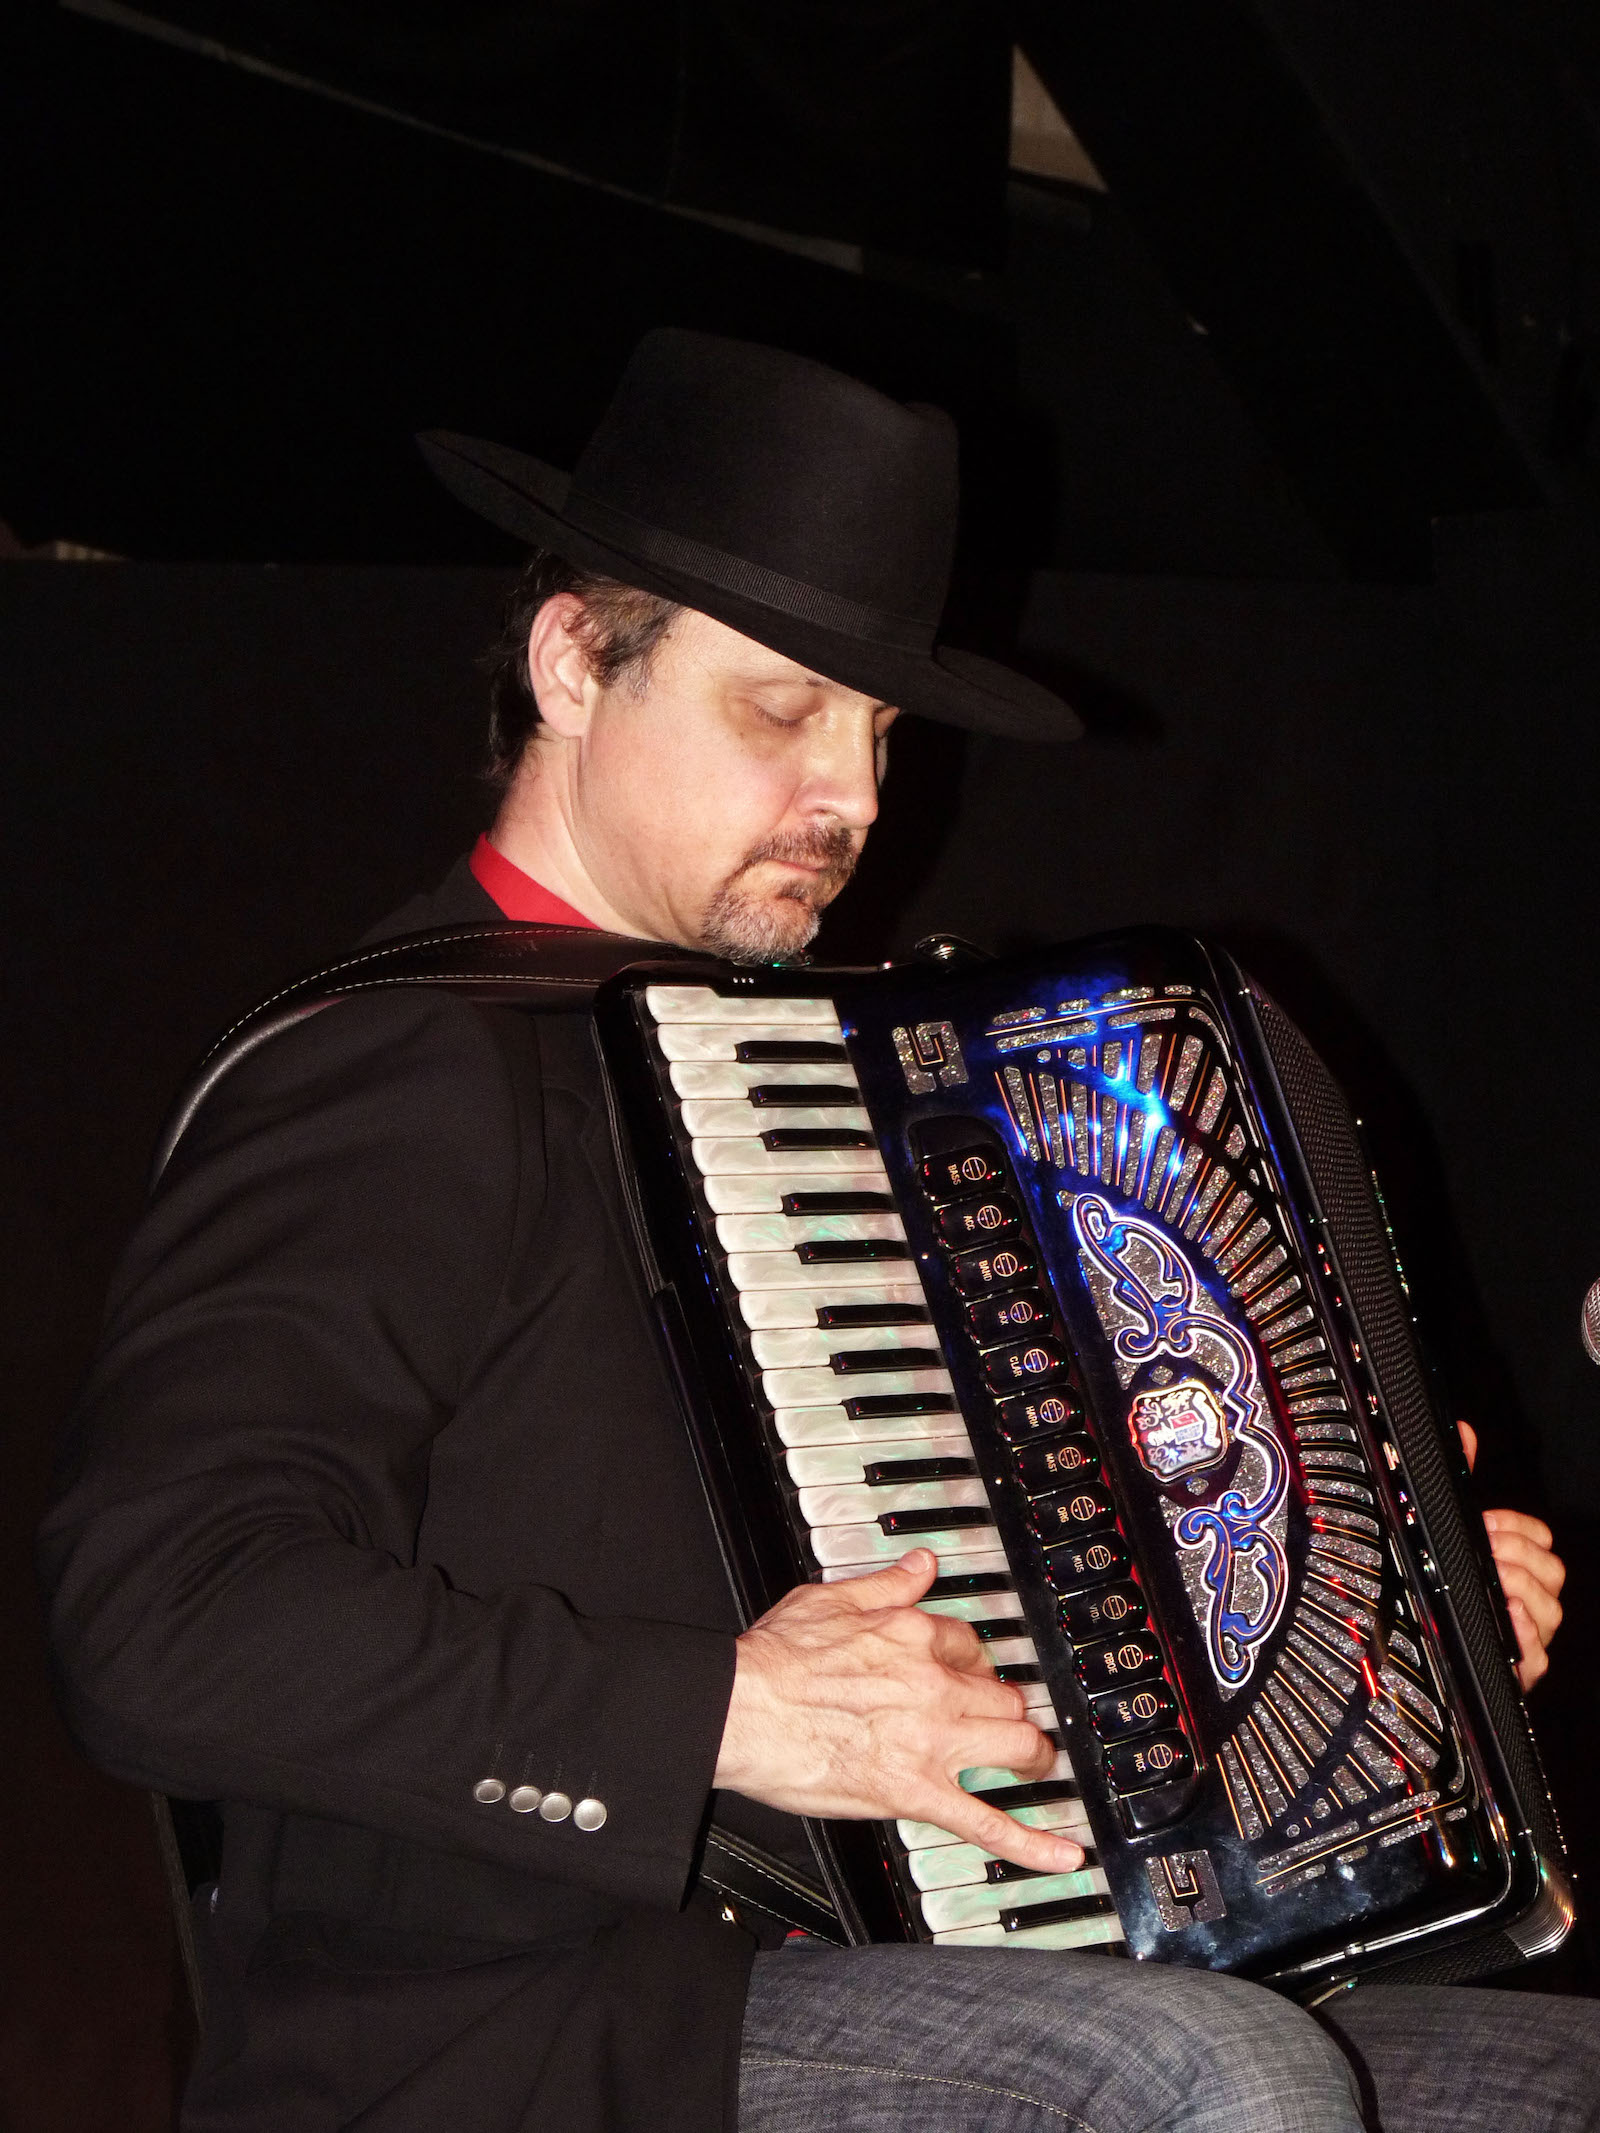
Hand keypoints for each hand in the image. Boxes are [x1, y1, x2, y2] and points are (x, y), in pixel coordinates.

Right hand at [714, 1547, 1084, 1876]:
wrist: (739, 1709)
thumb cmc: (773, 1660)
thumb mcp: (830, 1598)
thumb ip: (886, 1584)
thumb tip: (921, 1566)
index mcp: (912, 1635)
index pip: (970, 1644)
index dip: (976, 1660)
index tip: (975, 1671)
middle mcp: (932, 1684)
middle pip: (1004, 1695)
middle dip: (1011, 1708)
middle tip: (1009, 1720)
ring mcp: (929, 1741)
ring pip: (1015, 1745)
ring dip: (1033, 1756)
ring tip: (1037, 1765)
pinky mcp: (913, 1793)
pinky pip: (986, 1823)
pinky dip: (1031, 1844)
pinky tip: (1064, 1855)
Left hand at [1457, 1420, 1565, 1689]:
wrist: (1425, 1654)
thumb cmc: (1442, 1590)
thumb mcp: (1446, 1533)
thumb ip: (1458, 1480)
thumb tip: (1463, 1431)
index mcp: (1519, 1566)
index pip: (1542, 1538)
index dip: (1517, 1526)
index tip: (1485, 1521)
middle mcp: (1534, 1600)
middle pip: (1552, 1570)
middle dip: (1517, 1552)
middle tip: (1484, 1549)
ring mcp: (1532, 1636)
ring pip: (1549, 1608)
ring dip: (1519, 1588)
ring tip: (1491, 1580)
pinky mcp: (1521, 1671)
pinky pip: (1537, 1654)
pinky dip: (1523, 1634)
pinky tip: (1502, 1616)